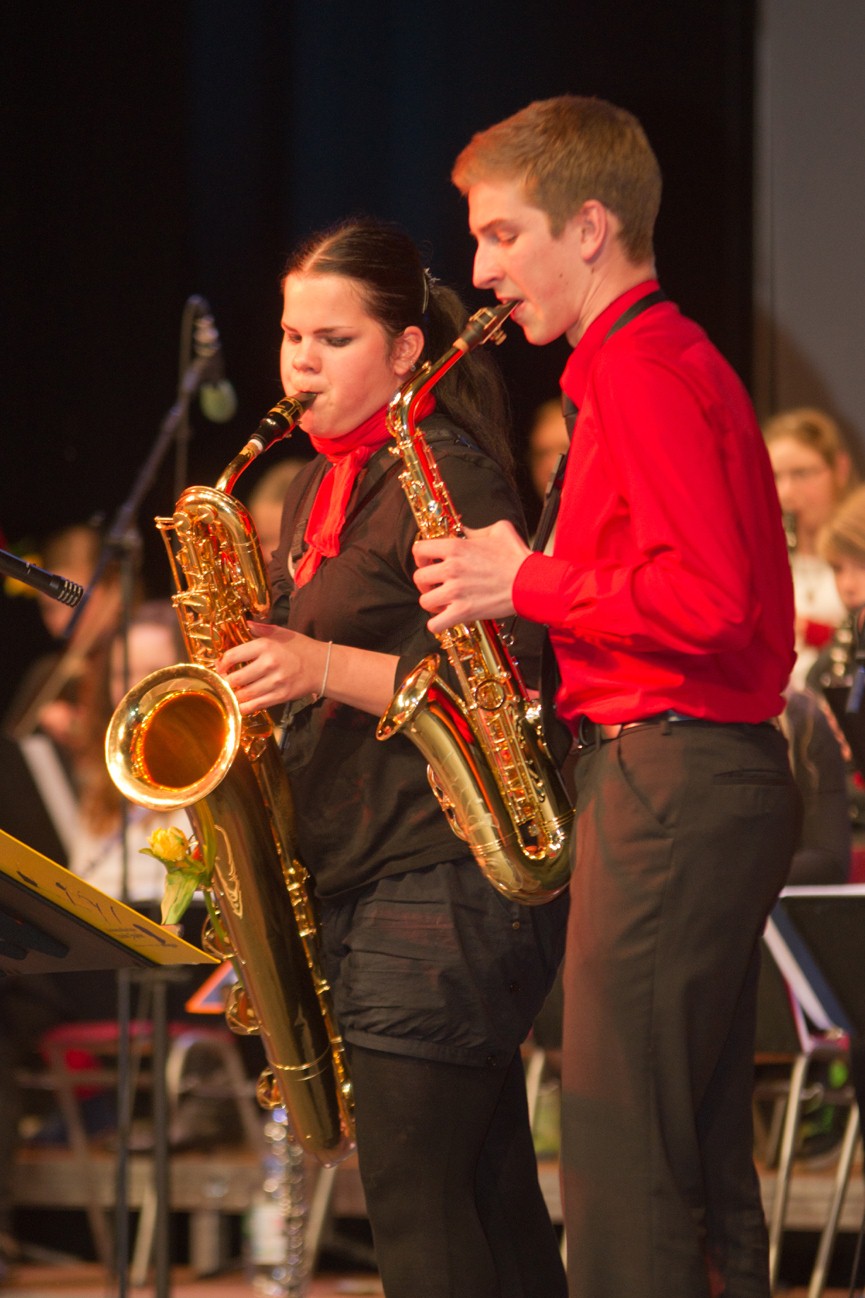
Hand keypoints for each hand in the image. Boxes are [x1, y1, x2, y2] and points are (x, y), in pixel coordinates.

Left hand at [215, 622, 325, 714]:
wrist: (323, 666)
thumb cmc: (301, 648)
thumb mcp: (283, 633)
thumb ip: (263, 629)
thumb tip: (247, 624)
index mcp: (266, 646)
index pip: (233, 656)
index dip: (222, 664)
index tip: (221, 667)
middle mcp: (269, 664)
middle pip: (235, 679)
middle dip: (227, 682)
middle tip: (228, 681)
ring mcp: (275, 682)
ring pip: (243, 695)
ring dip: (235, 695)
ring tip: (235, 692)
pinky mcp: (280, 696)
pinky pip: (255, 706)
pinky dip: (245, 707)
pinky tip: (243, 703)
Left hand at [412, 520, 529, 634]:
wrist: (531, 581)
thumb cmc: (517, 557)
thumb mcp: (498, 530)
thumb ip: (475, 530)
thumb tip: (464, 530)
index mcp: (455, 547)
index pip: (418, 550)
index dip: (421, 557)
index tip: (429, 563)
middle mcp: (451, 568)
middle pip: (418, 577)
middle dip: (425, 583)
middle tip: (437, 586)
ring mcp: (455, 592)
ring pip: (424, 601)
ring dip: (432, 603)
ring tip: (443, 603)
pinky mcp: (463, 611)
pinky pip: (435, 624)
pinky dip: (437, 624)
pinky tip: (446, 618)